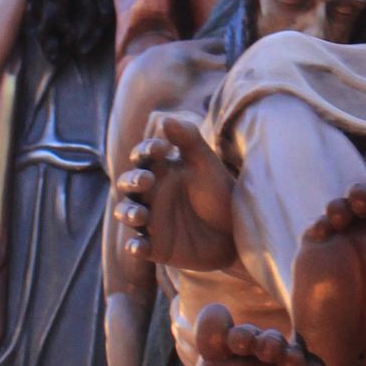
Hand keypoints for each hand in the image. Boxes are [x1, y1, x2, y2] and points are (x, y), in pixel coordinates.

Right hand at [113, 112, 235, 272]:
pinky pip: (138, 246)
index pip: (144, 156)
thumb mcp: (207, 165)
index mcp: (162, 170)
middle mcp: (152, 193)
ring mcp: (152, 220)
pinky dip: (135, 246)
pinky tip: (138, 246)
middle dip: (132, 181)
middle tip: (147, 180)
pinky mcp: (156, 246)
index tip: (160, 148)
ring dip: (128, 213)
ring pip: (128, 212)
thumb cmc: (219, 193)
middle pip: (129, 183)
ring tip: (141, 214)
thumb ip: (188, 140)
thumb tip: (166, 119)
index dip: (146, 150)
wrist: (237, 233)